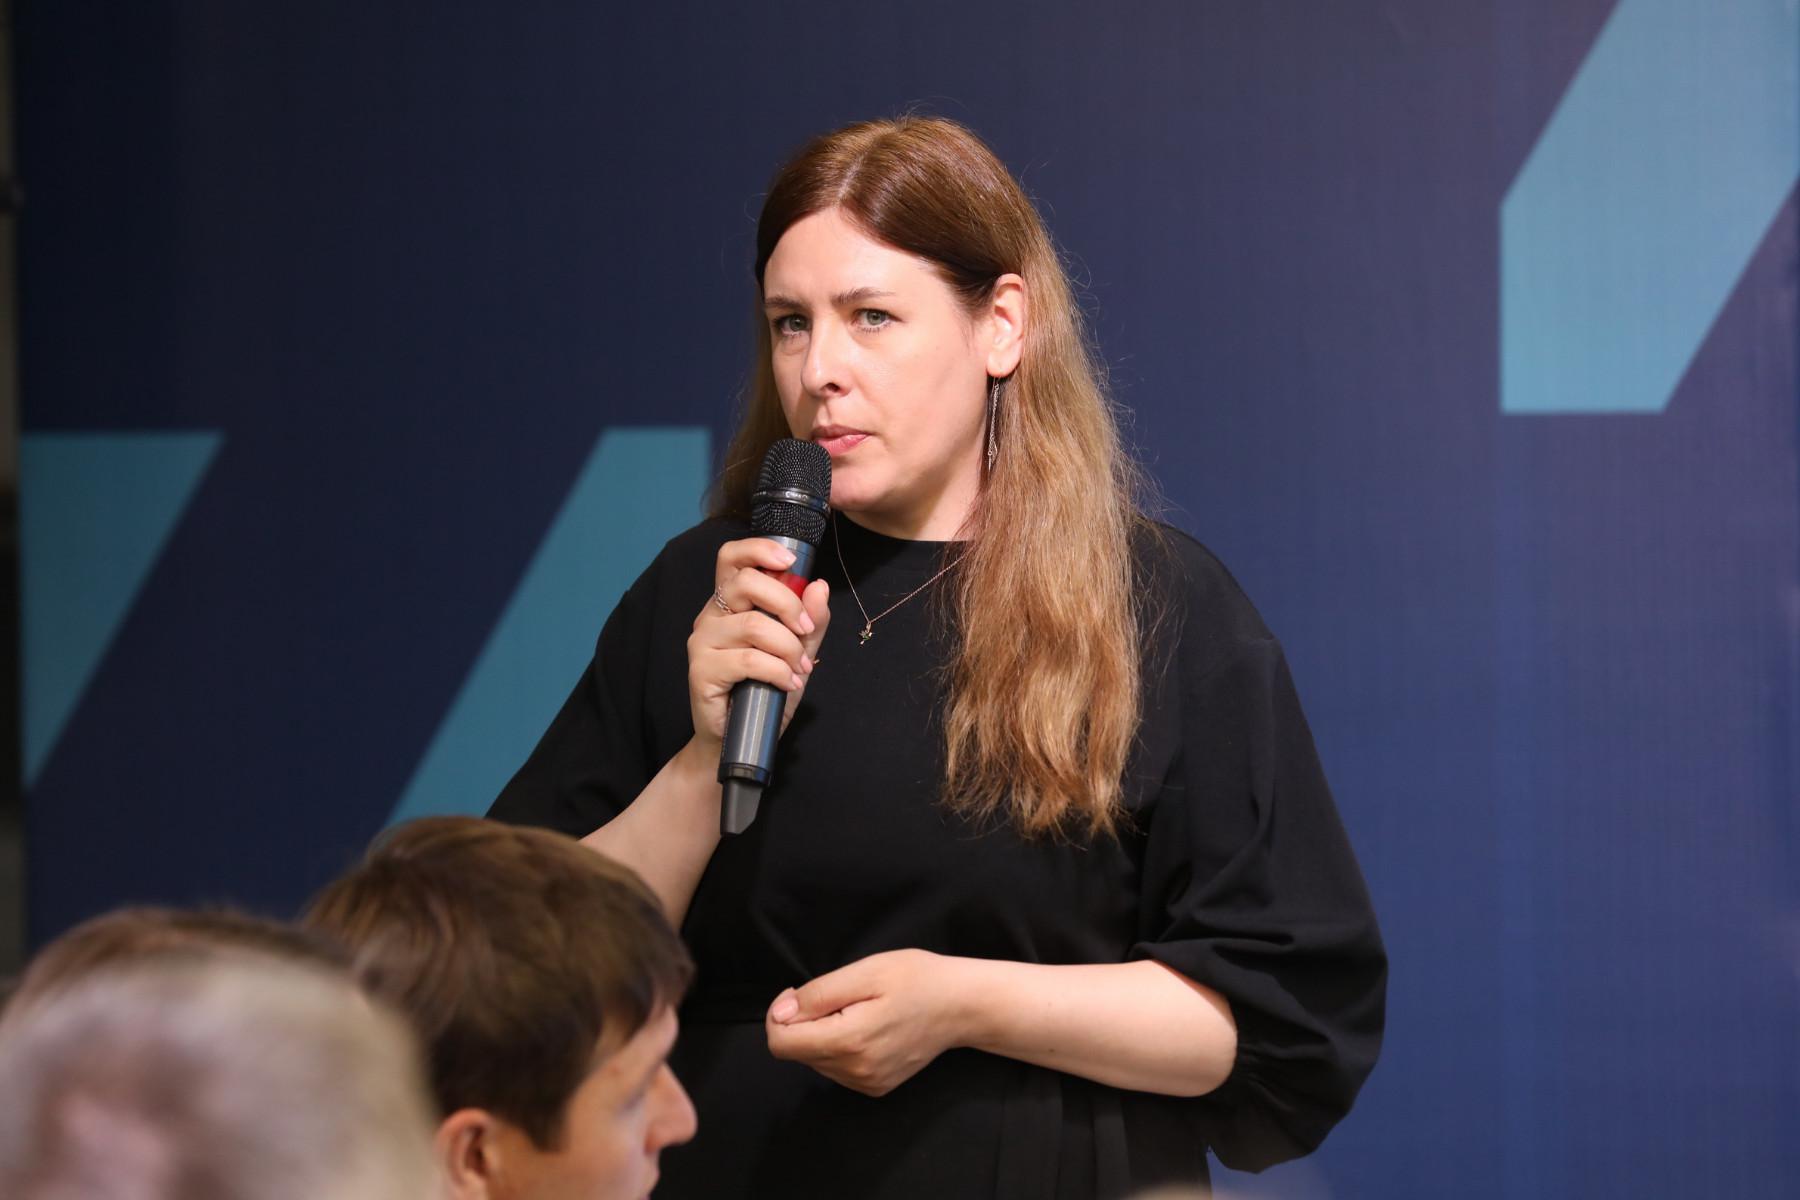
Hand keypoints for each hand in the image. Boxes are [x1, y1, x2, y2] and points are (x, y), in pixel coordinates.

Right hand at [688, 537, 830, 748]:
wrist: (738, 740)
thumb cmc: (763, 692)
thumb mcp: (797, 653)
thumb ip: (811, 621)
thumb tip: (818, 586)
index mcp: (730, 603)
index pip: (732, 557)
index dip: (759, 549)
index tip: (790, 562)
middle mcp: (711, 616)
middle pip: (746, 582)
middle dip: (788, 604)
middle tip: (806, 630)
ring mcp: (702, 642)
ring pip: (753, 624)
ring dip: (788, 647)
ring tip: (799, 670)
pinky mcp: (701, 670)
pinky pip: (749, 659)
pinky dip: (778, 671)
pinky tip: (787, 684)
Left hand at [764, 950, 966, 1096]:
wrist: (963, 1006)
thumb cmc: (917, 979)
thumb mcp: (865, 972)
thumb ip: (817, 995)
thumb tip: (780, 1014)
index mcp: (849, 1042)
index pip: (781, 1043)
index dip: (780, 1014)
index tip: (800, 993)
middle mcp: (855, 1072)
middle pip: (797, 1052)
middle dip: (804, 1022)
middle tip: (839, 996)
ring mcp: (867, 1084)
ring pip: (815, 1061)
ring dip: (821, 1035)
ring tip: (857, 1010)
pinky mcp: (876, 1087)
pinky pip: (836, 1070)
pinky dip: (839, 1047)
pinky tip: (866, 1027)